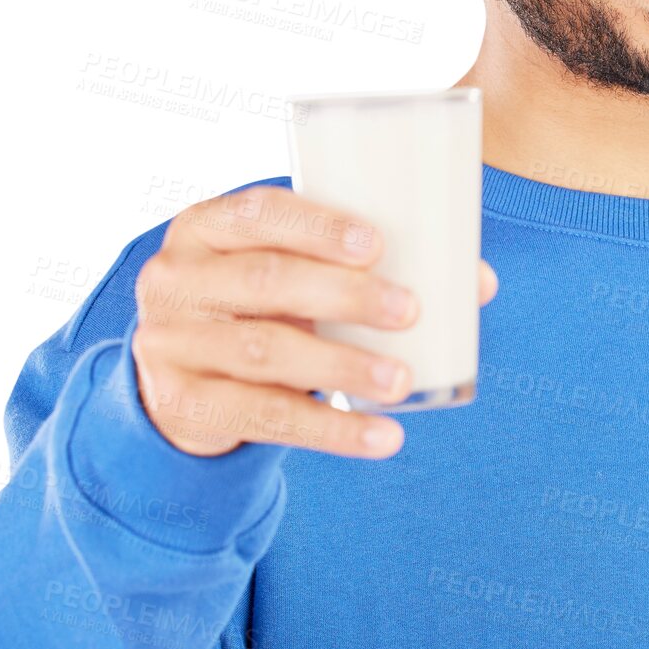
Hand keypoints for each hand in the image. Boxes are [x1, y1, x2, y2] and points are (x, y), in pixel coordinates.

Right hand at [129, 184, 497, 459]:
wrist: (182, 378)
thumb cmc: (260, 305)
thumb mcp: (292, 273)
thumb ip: (365, 266)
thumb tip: (477, 282)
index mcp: (204, 225)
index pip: (257, 212)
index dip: (317, 227)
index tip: (377, 244)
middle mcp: (176, 278)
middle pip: (265, 280)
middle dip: (343, 295)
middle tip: (409, 310)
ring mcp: (170, 343)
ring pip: (265, 351)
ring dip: (343, 366)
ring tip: (402, 379)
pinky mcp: (183, 403)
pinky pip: (264, 418)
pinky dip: (332, 430)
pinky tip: (381, 436)